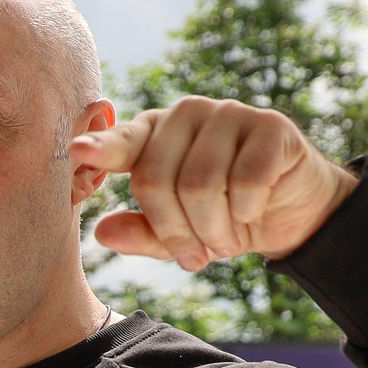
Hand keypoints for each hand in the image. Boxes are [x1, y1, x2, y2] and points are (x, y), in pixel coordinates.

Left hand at [72, 97, 359, 271]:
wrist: (292, 212)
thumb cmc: (223, 217)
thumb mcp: (179, 235)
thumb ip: (141, 233)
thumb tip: (102, 233)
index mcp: (154, 134)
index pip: (121, 142)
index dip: (99, 149)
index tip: (75, 151)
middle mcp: (187, 114)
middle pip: (156, 180)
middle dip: (174, 232)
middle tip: (196, 255)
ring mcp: (229, 113)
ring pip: (200, 185)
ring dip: (212, 229)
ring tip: (224, 241)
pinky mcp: (270, 125)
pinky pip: (246, 181)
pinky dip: (246, 212)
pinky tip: (252, 214)